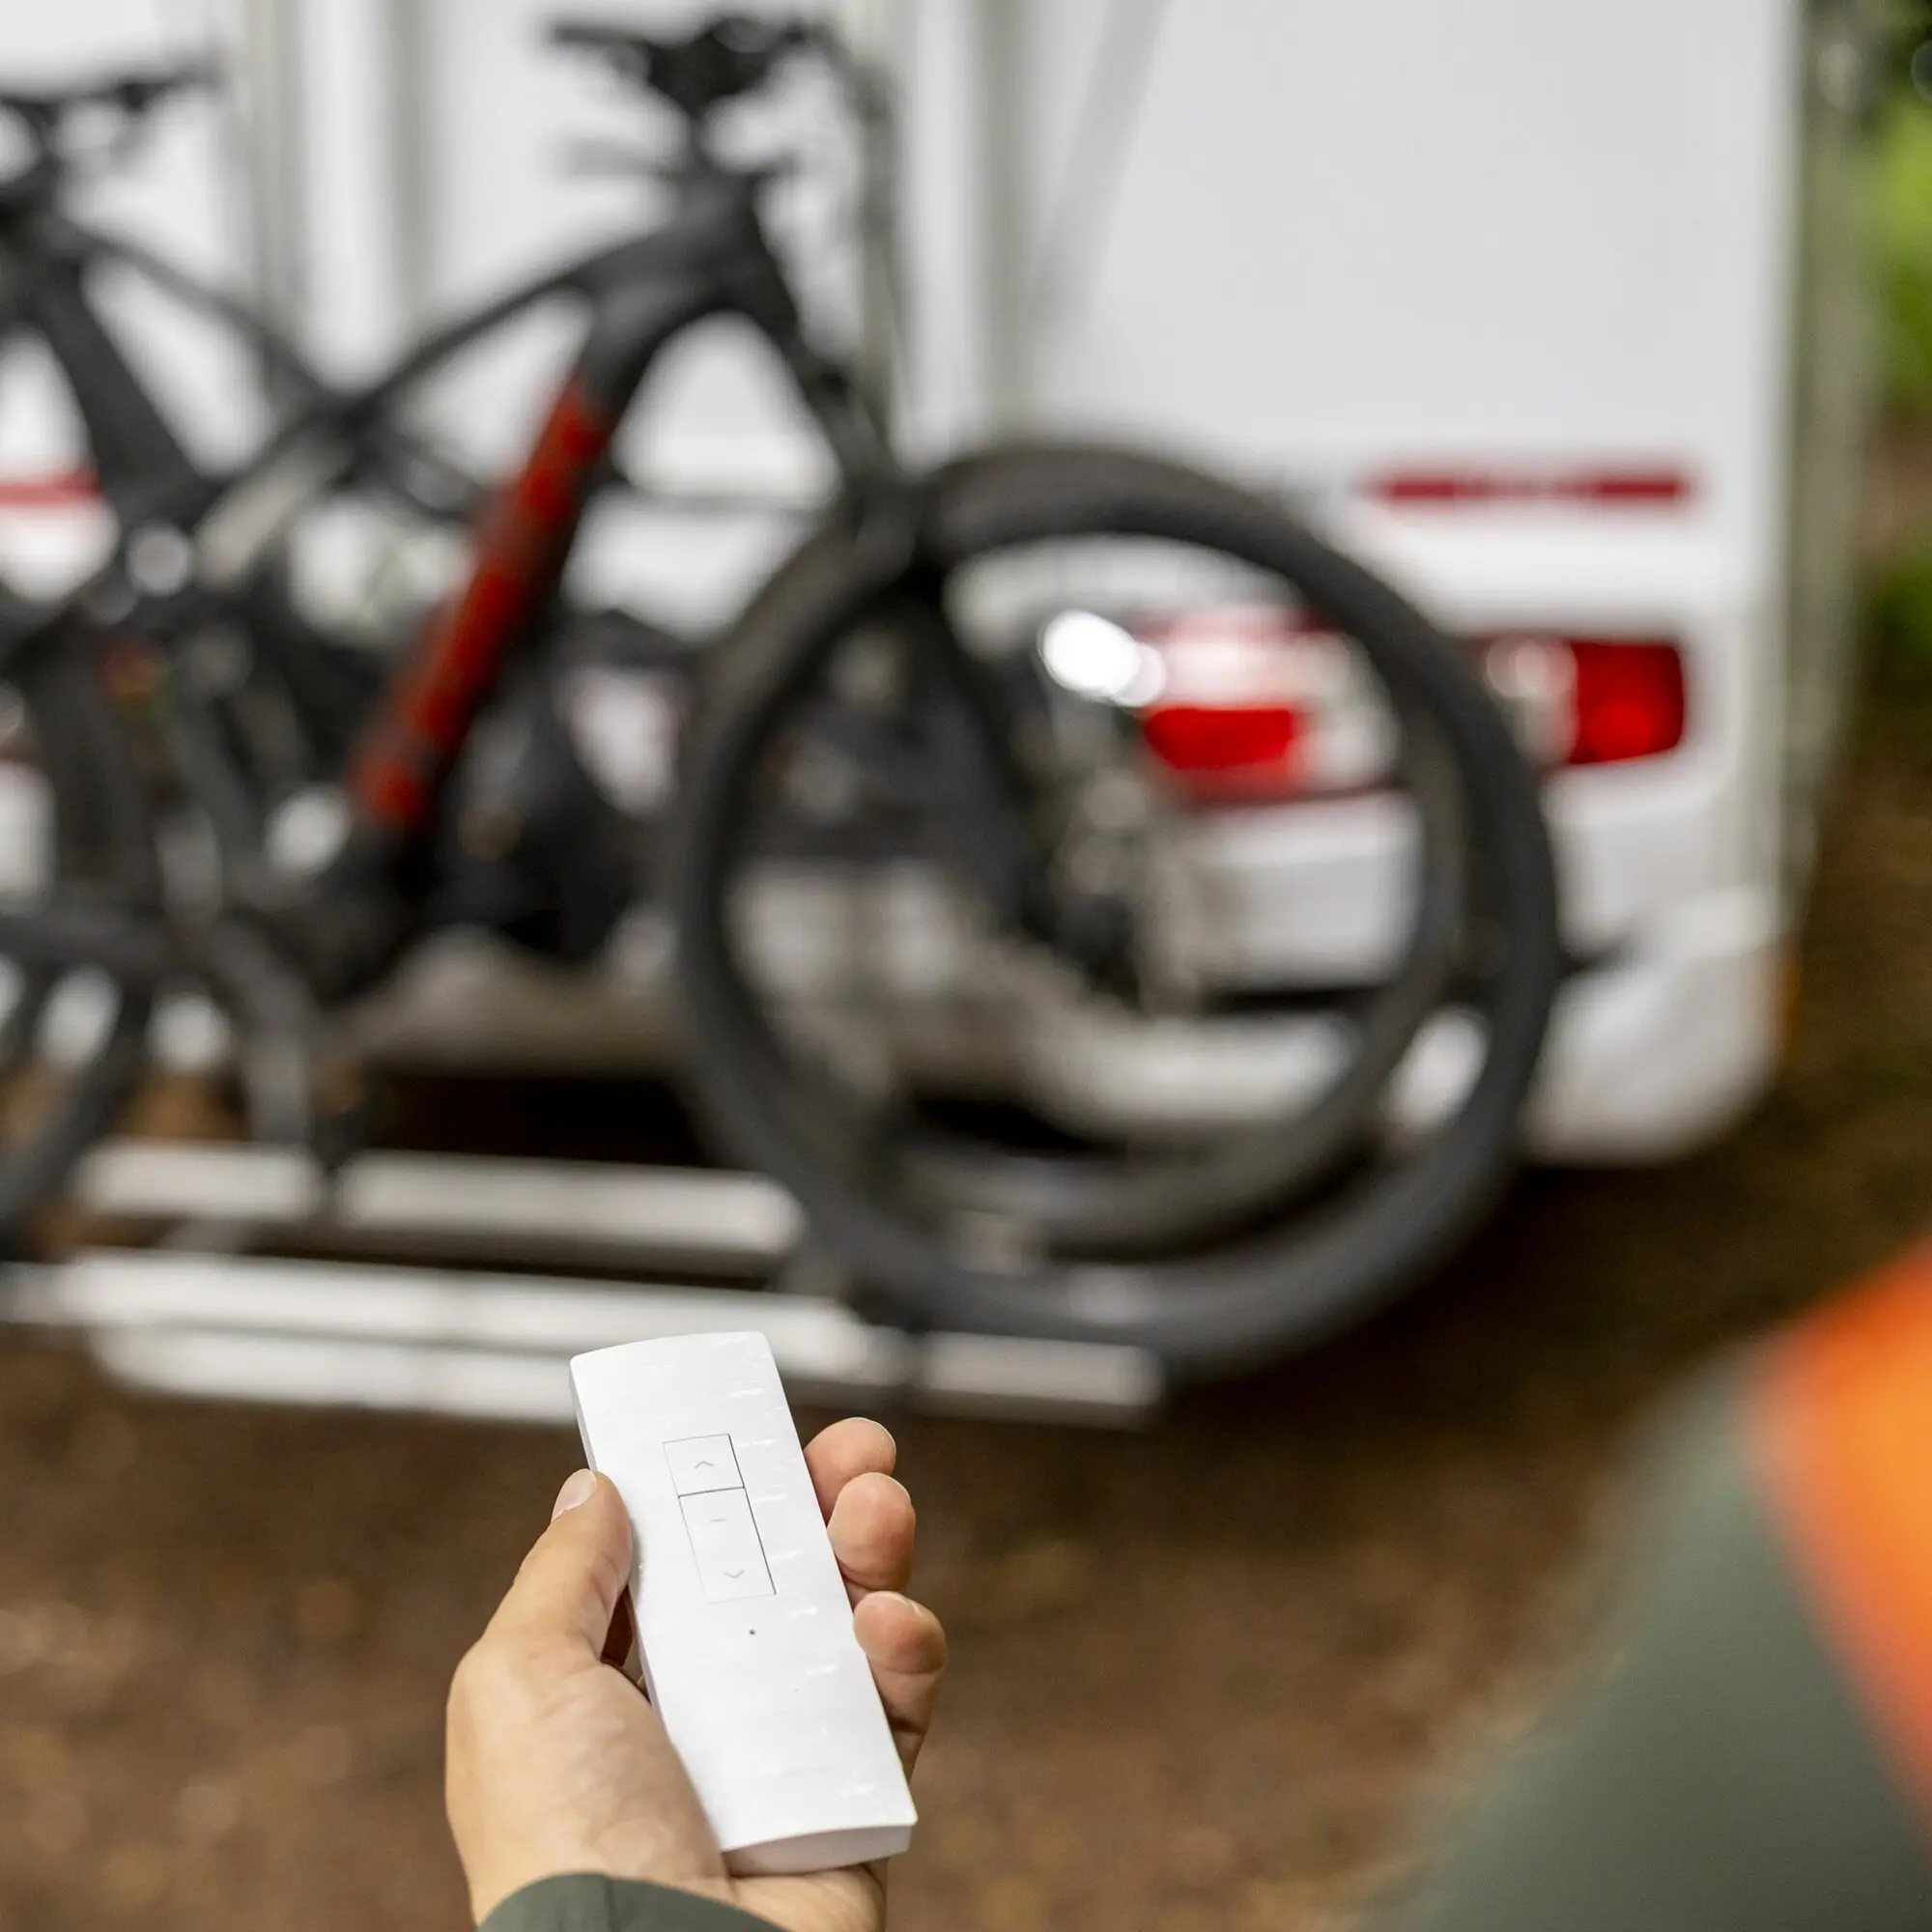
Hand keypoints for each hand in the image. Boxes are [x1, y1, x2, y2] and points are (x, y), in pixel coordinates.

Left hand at [446, 1419, 945, 1931]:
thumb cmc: (564, 1843)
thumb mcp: (516, 1680)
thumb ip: (562, 1575)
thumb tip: (594, 1488)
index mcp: (602, 1689)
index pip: (672, 1563)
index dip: (711, 1491)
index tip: (746, 1431)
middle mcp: (694, 1718)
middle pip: (773, 1578)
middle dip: (817, 1502)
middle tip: (854, 1449)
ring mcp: (778, 1758)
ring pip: (844, 1624)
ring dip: (870, 1550)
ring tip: (877, 1507)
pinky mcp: (852, 1801)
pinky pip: (894, 1705)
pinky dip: (902, 1651)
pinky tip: (888, 1624)